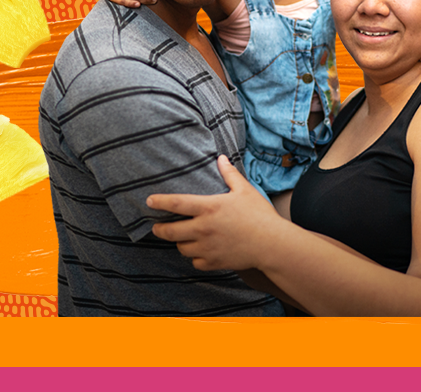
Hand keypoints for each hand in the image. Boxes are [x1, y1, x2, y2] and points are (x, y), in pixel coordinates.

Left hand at [148, 156, 280, 270]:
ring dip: (180, 242)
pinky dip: (195, 257)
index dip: (159, 202)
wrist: (272, 244)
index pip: (176, 203)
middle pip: (170, 231)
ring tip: (183, 237)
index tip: (148, 201)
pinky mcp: (214, 262)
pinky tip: (200, 251)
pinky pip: (195, 262)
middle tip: (157, 227)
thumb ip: (229, 174)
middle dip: (159, 229)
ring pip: (181, 248)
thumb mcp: (244, 190)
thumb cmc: (259, 215)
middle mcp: (204, 228)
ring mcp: (207, 247)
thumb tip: (221, 158)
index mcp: (209, 208)